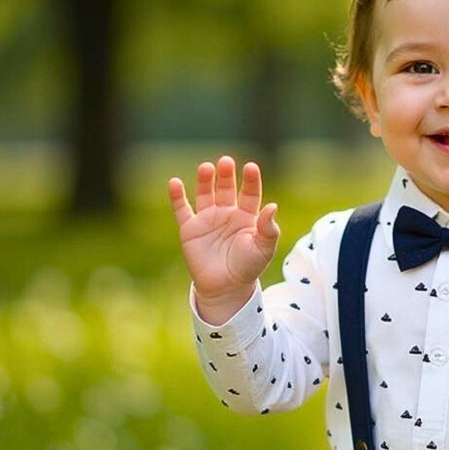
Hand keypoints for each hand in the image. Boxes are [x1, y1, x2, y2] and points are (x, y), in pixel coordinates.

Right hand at [168, 156, 280, 323]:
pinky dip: (177, 196)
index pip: (249, 193)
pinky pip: (182, 209)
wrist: (226, 288)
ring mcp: (208, 219)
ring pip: (205, 194)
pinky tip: (175, 182)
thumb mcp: (264, 248)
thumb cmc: (249, 267)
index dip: (251, 180)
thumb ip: (269, 228)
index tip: (251, 167)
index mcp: (247, 216)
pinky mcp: (190, 229)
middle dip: (226, 175)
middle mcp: (227, 214)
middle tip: (226, 162)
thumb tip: (273, 206)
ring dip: (205, 181)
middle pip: (226, 188)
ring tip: (206, 168)